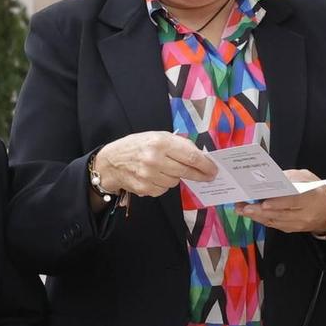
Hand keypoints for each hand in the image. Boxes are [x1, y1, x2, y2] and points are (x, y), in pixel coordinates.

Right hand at [92, 132, 219, 198]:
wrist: (111, 162)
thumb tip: (200, 157)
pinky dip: (163, 184)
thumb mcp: (157, 136)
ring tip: (165, 169)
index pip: (190, 156)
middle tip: (208, 176)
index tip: (213, 169)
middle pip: (186, 171)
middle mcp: (155, 159)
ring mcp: (149, 176)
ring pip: (175, 182)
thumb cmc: (137, 146)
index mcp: (160, 142)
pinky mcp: (145, 188)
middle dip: (200, 175)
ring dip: (176, 177)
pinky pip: (164, 189)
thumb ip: (178, 145)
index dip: (205, 165)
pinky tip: (155, 177)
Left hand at [236, 171, 325, 234]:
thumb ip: (292, 177)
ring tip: (242, 209)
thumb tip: (274, 176)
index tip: (264, 202)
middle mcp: (305, 214)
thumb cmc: (318, 191)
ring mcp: (298, 224)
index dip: (278, 203)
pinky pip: (274, 225)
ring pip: (274, 221)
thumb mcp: (309, 178)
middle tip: (244, 206)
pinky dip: (261, 219)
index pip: (294, 201)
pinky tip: (251, 214)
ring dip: (256, 216)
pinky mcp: (291, 229)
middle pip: (280, 214)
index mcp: (312, 198)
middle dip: (259, 210)